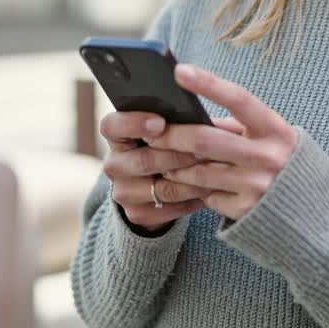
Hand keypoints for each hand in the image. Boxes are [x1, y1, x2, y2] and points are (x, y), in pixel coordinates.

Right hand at [99, 110, 246, 231]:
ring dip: (191, 180)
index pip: (112, 126)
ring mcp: (122, 191)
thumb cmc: (169, 141)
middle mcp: (114, 164)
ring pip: (160, 188)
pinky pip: (167, 208)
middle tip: (204, 149)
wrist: (158, 181)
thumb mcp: (166, 125)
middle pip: (142, 161)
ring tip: (217, 171)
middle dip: (177, 155)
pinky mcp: (136, 213)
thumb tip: (198, 114)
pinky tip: (210, 190)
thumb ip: (173, 117)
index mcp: (116, 135)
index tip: (160, 122)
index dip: (134, 123)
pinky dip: (192, 199)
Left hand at [146, 64, 298, 221]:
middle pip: (206, 140)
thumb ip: (236, 127)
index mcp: (277, 130)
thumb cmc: (284, 164)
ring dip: (175, 167)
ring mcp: (257, 186)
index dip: (209, 84)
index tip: (180, 71)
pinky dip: (197, 192)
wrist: (314, 214)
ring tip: (162, 162)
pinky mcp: (246, 211)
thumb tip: (189, 118)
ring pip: (199, 171)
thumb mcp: (270, 138)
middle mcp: (269, 157)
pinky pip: (208, 197)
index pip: (239, 100)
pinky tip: (191, 188)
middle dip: (172, 136)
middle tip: (151, 134)